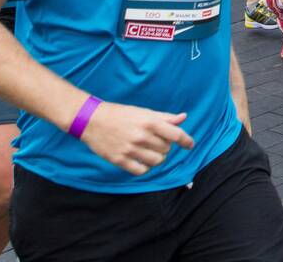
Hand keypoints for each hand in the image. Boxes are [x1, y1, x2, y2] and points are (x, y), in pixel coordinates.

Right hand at [79, 101, 194, 175]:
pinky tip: (142, 160)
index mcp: (149, 122)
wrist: (92, 120)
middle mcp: (141, 136)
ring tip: (150, 151)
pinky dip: (145, 167)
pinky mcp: (119, 160)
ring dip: (157, 158)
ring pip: (156, 161)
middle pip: (166, 149)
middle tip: (156, 141)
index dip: (186, 141)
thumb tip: (184, 118)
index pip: (176, 135)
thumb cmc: (121, 114)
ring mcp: (130, 149)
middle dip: (165, 146)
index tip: (190, 145)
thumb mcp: (144, 112)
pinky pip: (141, 171)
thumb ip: (165, 117)